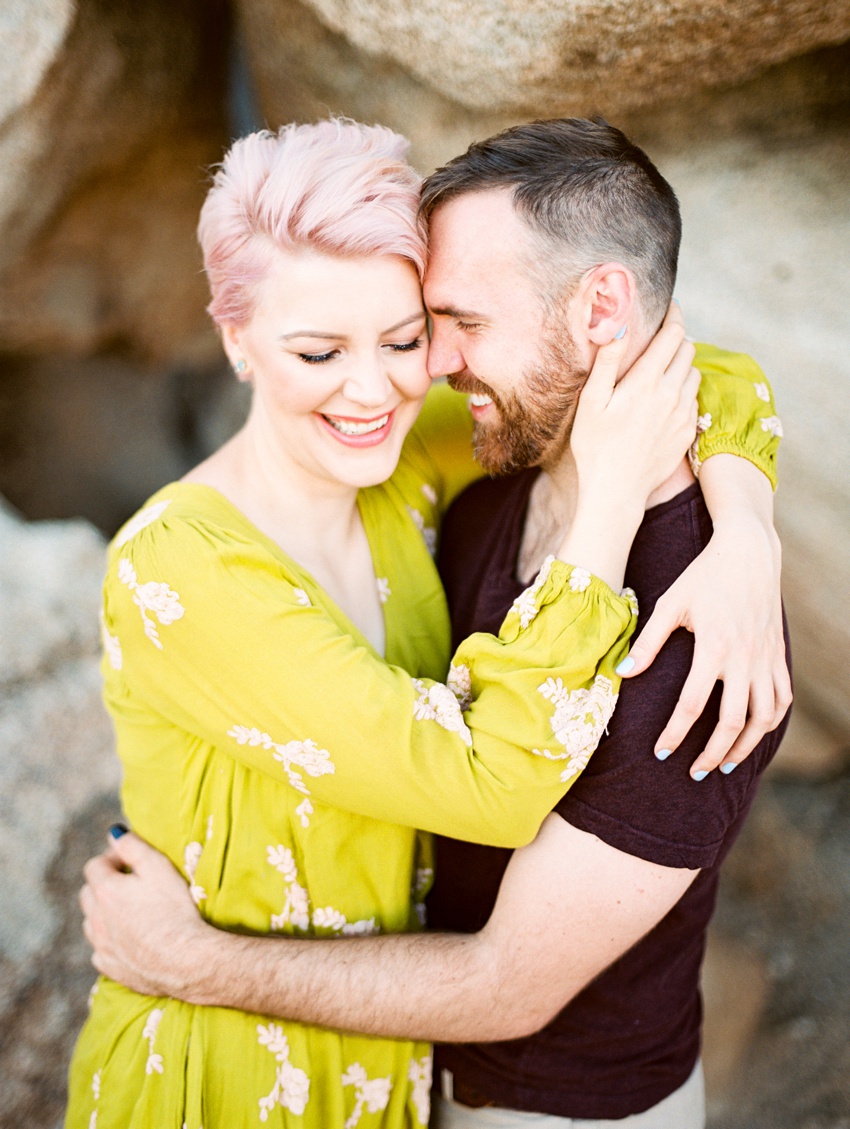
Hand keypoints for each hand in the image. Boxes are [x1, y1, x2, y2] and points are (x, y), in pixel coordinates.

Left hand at [80, 830, 210, 998]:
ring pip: (91, 922)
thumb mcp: (158, 867)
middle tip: (130, 882)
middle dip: (104, 883)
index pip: (94, 866)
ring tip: (129, 910)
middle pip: (88, 893)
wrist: (185, 960)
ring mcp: (102, 946)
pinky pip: (100, 949)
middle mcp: (96, 919)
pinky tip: (128, 939)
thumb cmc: (175, 910)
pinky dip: (109, 940)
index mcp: (106, 891)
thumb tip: (114, 833)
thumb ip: (133, 847)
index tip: (130, 860)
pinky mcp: (111, 967)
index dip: (112, 858)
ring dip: (103, 912)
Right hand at [571, 302, 698, 509]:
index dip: (673, 315)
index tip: (667, 308)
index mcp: (647, 381)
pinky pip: (694, 399)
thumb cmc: (595, 447)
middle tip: (660, 339)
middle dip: (676, 338)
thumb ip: (607, 362)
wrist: (616, 491)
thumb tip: (618, 327)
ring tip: (662, 369)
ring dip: (682, 364)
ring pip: (694, 373)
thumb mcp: (592, 402)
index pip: (673, 333)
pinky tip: (665, 399)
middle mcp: (672, 393)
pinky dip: (684, 390)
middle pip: (688, 349)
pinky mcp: (688, 431)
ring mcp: (683, 413)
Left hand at [620, 504, 790, 775]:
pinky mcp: (778, 656)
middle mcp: (744, 658)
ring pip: (763, 718)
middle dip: (712, 753)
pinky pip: (782, 699)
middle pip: (732, 722)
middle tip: (694, 773)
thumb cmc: (703, 577)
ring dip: (744, 747)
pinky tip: (754, 733)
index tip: (661, 752)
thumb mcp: (669, 605)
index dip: (676, 734)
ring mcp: (765, 659)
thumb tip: (623, 673)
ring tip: (724, 764)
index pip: (692, 705)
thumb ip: (647, 643)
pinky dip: (770, 722)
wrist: (748, 553)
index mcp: (713, 648)